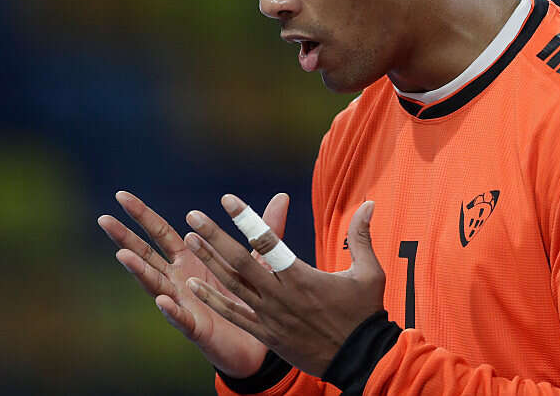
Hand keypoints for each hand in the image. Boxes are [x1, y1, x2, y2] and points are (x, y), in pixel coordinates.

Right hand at [98, 190, 289, 377]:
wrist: (258, 342)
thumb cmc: (247, 297)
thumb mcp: (257, 258)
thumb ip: (265, 228)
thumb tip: (283, 196)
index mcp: (188, 259)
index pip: (160, 232)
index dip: (142, 215)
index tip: (122, 196)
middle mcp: (178, 279)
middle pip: (146, 253)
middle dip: (125, 236)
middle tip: (104, 217)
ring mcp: (182, 303)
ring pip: (155, 284)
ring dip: (139, 270)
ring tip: (124, 256)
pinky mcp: (194, 327)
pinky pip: (180, 318)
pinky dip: (171, 309)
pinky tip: (163, 300)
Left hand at [183, 195, 384, 376]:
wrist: (360, 360)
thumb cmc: (365, 314)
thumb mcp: (369, 273)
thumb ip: (361, 235)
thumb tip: (369, 203)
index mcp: (301, 276)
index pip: (268, 240)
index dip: (245, 218)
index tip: (227, 200)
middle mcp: (281, 294)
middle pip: (241, 261)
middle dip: (215, 236)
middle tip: (194, 216)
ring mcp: (271, 316)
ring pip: (232, 285)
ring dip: (209, 261)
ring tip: (190, 240)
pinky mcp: (267, 334)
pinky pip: (234, 315)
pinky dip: (213, 299)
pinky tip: (193, 285)